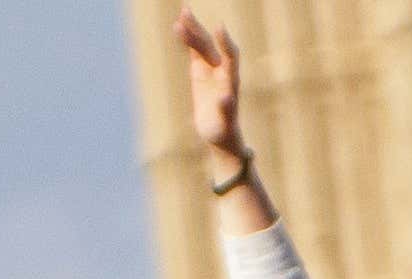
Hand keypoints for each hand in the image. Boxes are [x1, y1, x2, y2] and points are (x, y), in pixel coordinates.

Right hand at [176, 12, 247, 163]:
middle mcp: (222, 71)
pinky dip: (188, 39)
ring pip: (201, 45)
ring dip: (192, 30)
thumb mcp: (225, 123)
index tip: (218, 28)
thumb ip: (226, 110)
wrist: (220, 133)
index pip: (230, 57)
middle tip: (187, 13)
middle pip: (211, 46)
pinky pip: (194, 51)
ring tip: (182, 12)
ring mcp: (211, 69)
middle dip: (200, 30)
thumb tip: (226, 99)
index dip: (225, 43)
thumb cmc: (225, 131)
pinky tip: (180, 25)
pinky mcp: (201, 71)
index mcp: (230, 81)